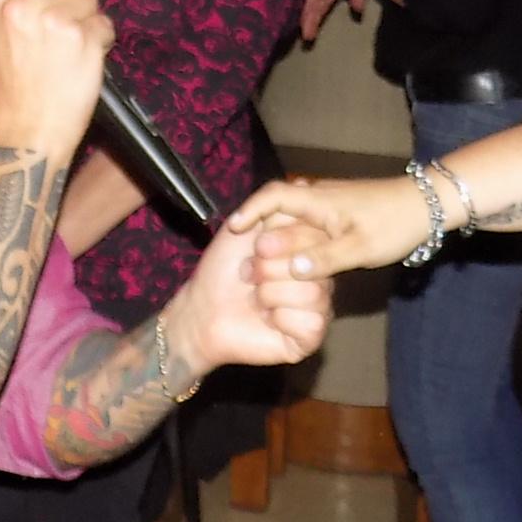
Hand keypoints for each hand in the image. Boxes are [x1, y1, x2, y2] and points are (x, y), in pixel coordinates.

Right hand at [0, 0, 111, 158]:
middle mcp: (22, 8)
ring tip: (74, 45)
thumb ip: (11, 0)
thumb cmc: (13, 90)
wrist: (29, 132)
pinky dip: (102, 38)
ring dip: (88, 17)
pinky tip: (87, 57)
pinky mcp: (84, 39)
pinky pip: (105, 23)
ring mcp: (54, 22)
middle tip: (67, 21)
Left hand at [165, 220, 334, 376]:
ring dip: (268, 294)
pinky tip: (267, 320)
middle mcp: (319, 279)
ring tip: (255, 298)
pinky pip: (310, 322)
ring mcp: (318, 309)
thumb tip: (302, 185)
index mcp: (307, 252)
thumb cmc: (223, 270)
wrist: (202, 310)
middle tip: (249, 276)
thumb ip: (273, 208)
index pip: (315, 236)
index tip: (255, 248)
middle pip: (311, 264)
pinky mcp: (311, 336)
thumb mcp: (245, 229)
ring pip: (310, 293)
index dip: (280, 240)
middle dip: (267, 268)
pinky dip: (278, 319)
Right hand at [229, 175, 432, 278]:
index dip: (249, 211)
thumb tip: (291, 270)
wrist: (426, 206)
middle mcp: (317, 198)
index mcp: (318, 201)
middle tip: (244, 263)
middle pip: (276, 211)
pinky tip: (295, 261)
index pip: (272, 196)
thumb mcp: (360, 247)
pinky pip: (305, 225)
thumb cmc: (394, 224)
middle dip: (257, 233)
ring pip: (290, 220)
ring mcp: (327, 205)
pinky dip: (294, 241)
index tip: (233, 230)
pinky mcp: (337, 214)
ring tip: (263, 266)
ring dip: (275, 239)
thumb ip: (324, 259)